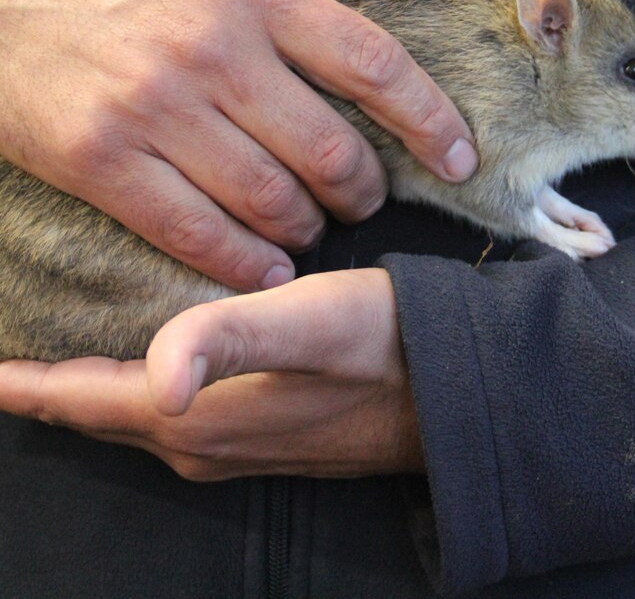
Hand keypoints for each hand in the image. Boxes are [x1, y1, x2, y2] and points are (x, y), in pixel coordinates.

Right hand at [0, 0, 477, 289]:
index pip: (372, 63)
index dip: (430, 119)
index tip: (459, 159)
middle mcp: (212, 51)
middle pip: (330, 150)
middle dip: (366, 190)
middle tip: (367, 197)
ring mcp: (154, 109)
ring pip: (270, 200)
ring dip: (309, 229)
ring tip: (314, 226)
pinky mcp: (101, 160)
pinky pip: (194, 232)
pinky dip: (243, 263)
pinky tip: (267, 268)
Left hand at [0, 269, 422, 478]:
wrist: (454, 392)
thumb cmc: (383, 345)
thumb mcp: (308, 323)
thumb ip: (229, 339)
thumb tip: (154, 380)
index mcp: (196, 418)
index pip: (77, 402)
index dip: (19, 384)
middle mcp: (203, 443)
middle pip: (96, 417)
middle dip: (46, 387)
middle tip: (11, 346)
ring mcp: (236, 446)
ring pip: (134, 417)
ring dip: (91, 389)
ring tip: (63, 350)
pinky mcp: (266, 435)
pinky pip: (175, 418)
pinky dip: (142, 393)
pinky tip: (150, 363)